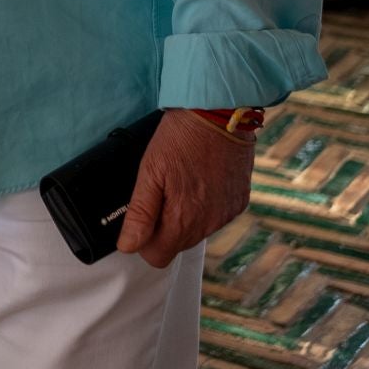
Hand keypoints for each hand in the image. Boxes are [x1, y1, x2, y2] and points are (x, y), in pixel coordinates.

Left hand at [116, 110, 253, 268]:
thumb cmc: (180, 138)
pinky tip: (200, 179)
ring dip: (186, 215)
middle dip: (164, 226)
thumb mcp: (151, 170)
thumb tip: (128, 246)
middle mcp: (209, 225)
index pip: (158, 257)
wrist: (221, 112)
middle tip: (160, 190)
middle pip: (177, 244)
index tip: (142, 217)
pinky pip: (217, 216)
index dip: (144, 241)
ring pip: (197, 231)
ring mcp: (227, 214)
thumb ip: (140, 212)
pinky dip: (206, 205)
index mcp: (183, 220)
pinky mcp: (240, 202)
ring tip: (181, 180)